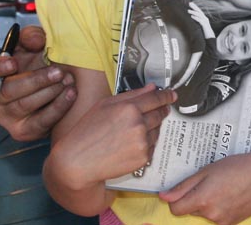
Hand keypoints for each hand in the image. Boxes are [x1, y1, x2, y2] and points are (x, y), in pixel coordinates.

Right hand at [0, 25, 75, 140]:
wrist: (58, 86)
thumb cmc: (40, 64)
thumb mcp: (34, 45)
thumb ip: (32, 37)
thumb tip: (35, 41)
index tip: (13, 62)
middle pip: (7, 91)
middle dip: (35, 80)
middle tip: (58, 71)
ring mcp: (7, 117)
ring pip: (24, 105)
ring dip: (49, 92)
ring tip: (68, 80)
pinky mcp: (25, 130)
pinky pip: (40, 122)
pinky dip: (58, 107)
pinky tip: (71, 93)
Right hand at [48, 83, 176, 188]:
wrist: (77, 162)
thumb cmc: (87, 131)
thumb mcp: (105, 105)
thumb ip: (132, 95)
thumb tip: (152, 88)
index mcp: (129, 108)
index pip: (156, 99)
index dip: (166, 96)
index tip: (172, 95)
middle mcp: (138, 124)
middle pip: (160, 114)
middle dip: (161, 111)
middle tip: (159, 110)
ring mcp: (142, 142)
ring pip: (157, 130)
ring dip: (152, 128)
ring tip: (133, 131)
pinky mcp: (143, 158)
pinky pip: (152, 146)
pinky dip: (146, 143)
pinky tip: (130, 144)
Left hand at [160, 151, 250, 224]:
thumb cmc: (237, 167)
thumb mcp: (208, 170)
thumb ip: (184, 186)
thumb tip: (164, 197)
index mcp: (202, 199)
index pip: (176, 209)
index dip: (177, 199)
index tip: (184, 190)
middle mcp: (210, 214)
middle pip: (191, 210)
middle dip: (196, 199)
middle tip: (212, 183)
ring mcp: (222, 221)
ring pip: (205, 214)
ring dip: (209, 204)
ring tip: (225, 187)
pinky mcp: (232, 224)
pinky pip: (218, 218)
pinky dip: (221, 208)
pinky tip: (232, 196)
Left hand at [188, 2, 214, 38]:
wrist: (210, 37)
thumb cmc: (205, 32)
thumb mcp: (200, 26)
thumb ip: (197, 21)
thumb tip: (192, 17)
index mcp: (203, 18)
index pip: (199, 11)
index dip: (195, 7)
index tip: (191, 4)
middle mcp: (205, 19)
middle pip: (199, 11)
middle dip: (194, 7)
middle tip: (190, 3)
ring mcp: (205, 22)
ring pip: (199, 15)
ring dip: (194, 12)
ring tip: (188, 10)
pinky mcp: (205, 25)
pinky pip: (200, 20)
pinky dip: (196, 18)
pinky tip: (192, 16)